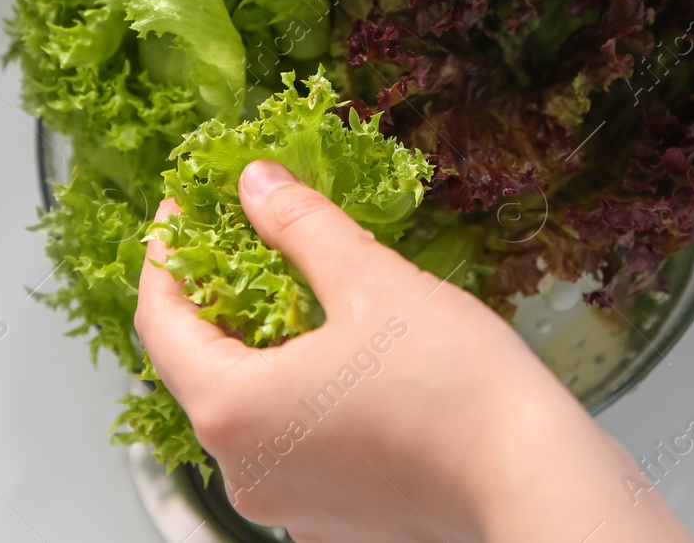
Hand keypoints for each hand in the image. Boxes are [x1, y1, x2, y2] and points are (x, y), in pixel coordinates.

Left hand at [135, 160, 693, 542]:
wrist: (533, 480)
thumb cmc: (454, 389)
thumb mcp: (370, 281)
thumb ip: (299, 226)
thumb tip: (256, 184)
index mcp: (233, 410)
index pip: (161, 321)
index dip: (166, 256)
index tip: (181, 210)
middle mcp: (244, 470)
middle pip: (198, 367)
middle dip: (212, 297)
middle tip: (237, 237)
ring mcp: (285, 505)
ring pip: (245, 409)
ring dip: (256, 346)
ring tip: (294, 289)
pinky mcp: (329, 521)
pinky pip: (287, 445)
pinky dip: (294, 396)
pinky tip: (335, 357)